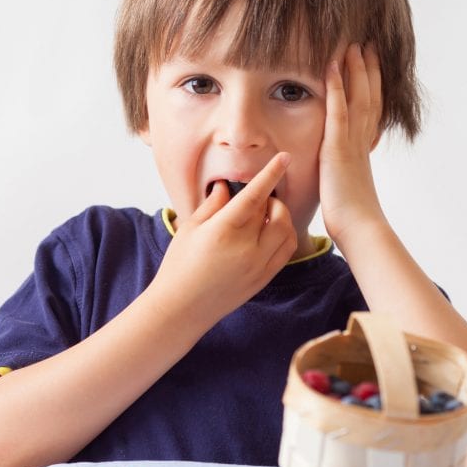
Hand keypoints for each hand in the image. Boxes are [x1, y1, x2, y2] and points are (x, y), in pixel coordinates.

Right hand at [151, 153, 297, 325]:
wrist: (181, 308)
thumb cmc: (179, 266)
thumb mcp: (190, 229)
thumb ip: (213, 205)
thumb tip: (227, 187)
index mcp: (224, 230)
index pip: (254, 195)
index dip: (271, 173)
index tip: (284, 157)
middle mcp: (246, 247)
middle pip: (272, 210)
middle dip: (268, 197)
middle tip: (256, 197)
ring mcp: (258, 265)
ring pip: (286, 230)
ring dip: (281, 215)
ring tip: (265, 214)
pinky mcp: (264, 278)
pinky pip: (286, 250)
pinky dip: (284, 235)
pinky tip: (271, 232)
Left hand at [319, 43, 385, 245]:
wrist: (360, 229)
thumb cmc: (354, 219)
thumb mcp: (350, 189)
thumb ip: (347, 175)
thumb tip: (344, 176)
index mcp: (364, 150)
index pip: (371, 110)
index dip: (372, 86)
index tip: (371, 66)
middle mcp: (362, 142)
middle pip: (369, 97)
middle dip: (368, 70)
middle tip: (367, 45)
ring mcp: (352, 143)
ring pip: (358, 98)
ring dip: (355, 70)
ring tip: (353, 45)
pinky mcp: (339, 148)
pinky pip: (338, 111)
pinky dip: (336, 87)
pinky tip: (331, 66)